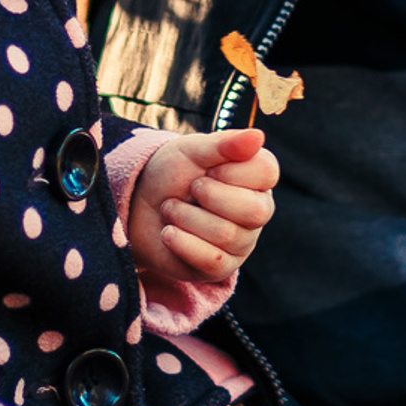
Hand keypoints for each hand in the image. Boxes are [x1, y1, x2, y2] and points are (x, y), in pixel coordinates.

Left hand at [127, 127, 278, 287]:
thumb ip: (224, 144)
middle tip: (189, 189)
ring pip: (226, 235)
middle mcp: (257, 211)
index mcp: (257, 178)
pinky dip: (182, 243)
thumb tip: (258, 136)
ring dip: (186, 217)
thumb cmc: (171, 173)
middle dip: (210, 196)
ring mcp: (242, 242)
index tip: (207, 168)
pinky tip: (168, 233)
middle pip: (254, 211)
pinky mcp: (221, 269)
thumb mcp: (192, 151)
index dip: (231, 170)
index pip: (266, 172)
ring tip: (171, 208)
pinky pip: (211, 261)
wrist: (138, 206)